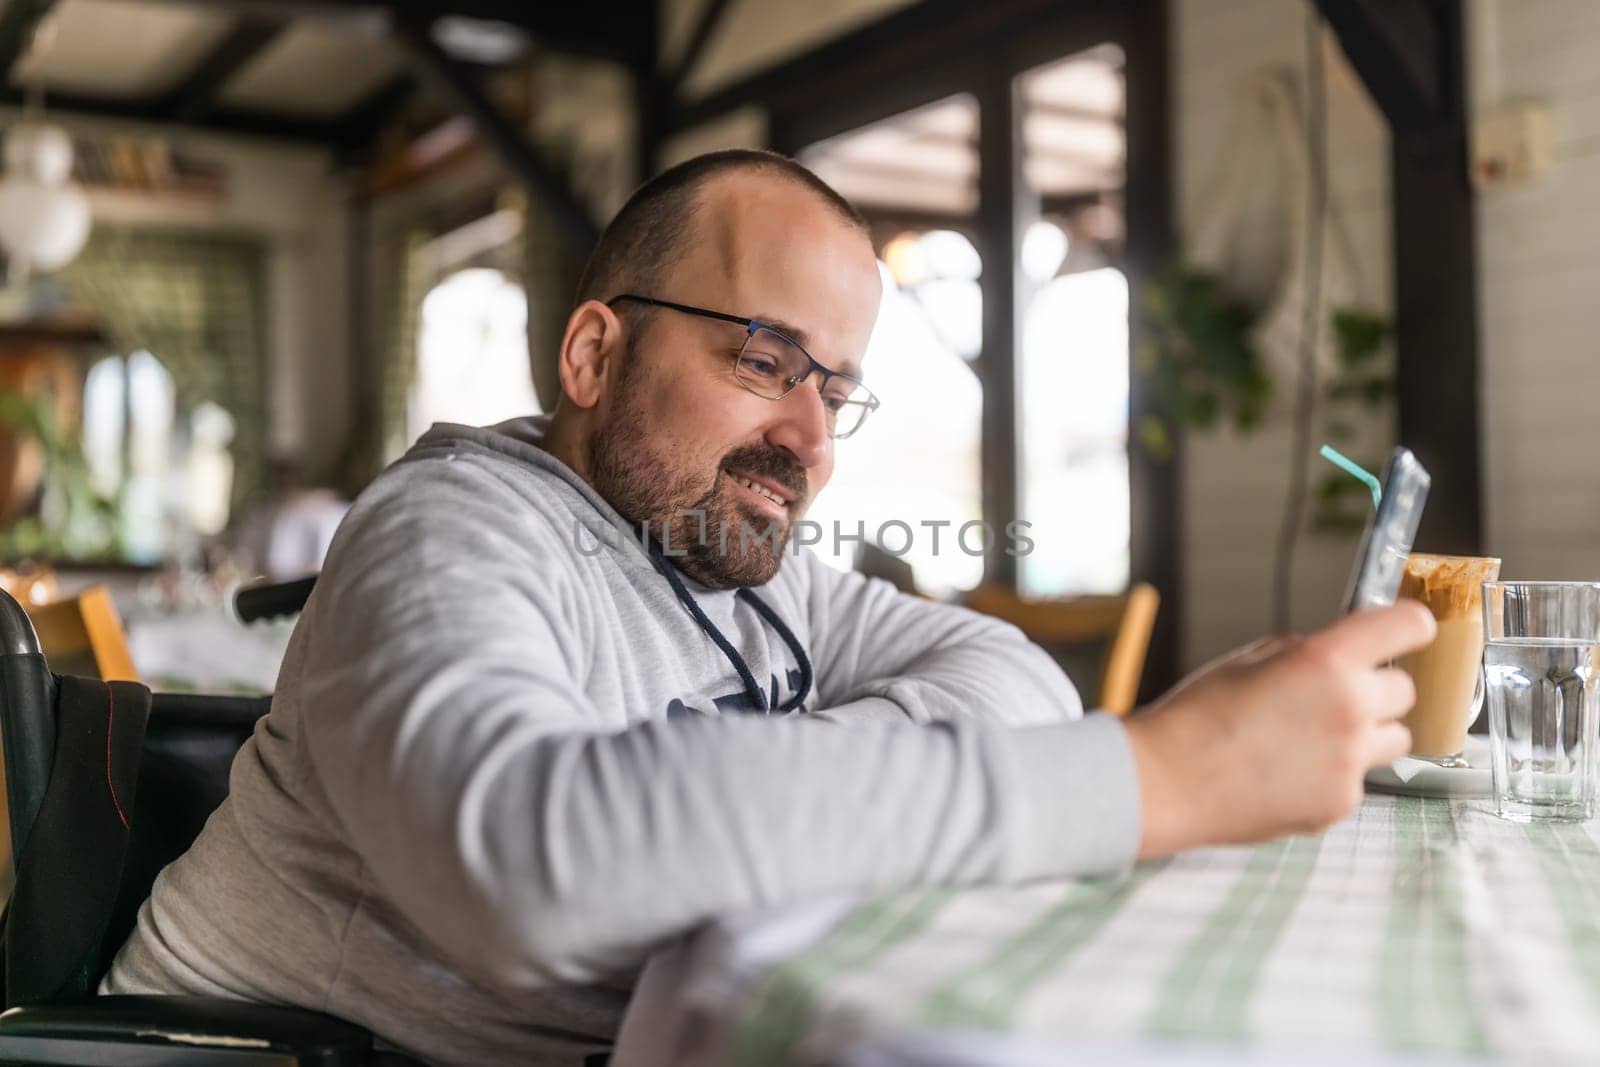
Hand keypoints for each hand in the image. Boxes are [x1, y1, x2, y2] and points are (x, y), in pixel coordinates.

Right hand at [1123, 601, 1435, 857]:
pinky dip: (1332, 774)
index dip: (1409, 627)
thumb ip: (1304, 654)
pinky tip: (1285, 774)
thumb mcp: (1248, 661)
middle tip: (1330, 697)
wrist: (1166, 782)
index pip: (1409, 626)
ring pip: (1392, 739)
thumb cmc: (1196, 716)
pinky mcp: (1341, 802)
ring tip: (1309, 740)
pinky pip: (1357, 778)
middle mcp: (1349, 708)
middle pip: (1404, 690)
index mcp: (1325, 660)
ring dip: (1365, 733)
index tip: (1403, 633)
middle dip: (1374, 689)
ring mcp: (1349, 762)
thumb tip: (1338, 658)